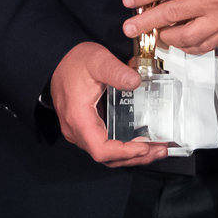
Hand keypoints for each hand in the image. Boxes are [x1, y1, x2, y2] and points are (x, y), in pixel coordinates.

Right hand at [49, 42, 169, 166]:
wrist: (58, 60)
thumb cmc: (73, 63)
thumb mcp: (98, 61)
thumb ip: (116, 71)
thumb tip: (135, 82)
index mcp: (79, 118)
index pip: (101, 149)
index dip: (124, 152)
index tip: (144, 147)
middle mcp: (77, 130)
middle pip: (107, 157)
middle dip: (135, 157)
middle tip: (159, 150)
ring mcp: (80, 131)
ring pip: (107, 155)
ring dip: (131, 156)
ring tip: (155, 149)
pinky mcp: (86, 128)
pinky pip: (104, 146)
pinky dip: (124, 148)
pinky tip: (140, 142)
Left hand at [122, 0, 217, 54]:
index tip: (129, 0)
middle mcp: (212, 0)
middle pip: (170, 14)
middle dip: (145, 21)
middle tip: (130, 27)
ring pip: (186, 37)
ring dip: (166, 37)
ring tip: (157, 33)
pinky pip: (205, 46)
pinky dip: (189, 46)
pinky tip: (181, 42)